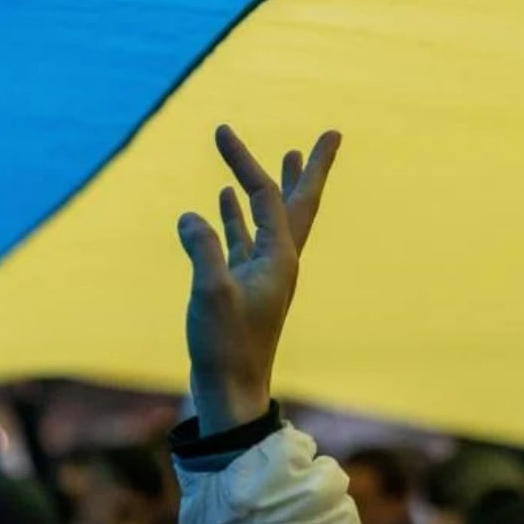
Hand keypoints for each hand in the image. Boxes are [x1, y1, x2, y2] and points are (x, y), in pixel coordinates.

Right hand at [177, 125, 341, 435]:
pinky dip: (237, 217)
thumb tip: (190, 217)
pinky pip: (245, 240)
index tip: (221, 131)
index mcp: (281, 259)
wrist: (231, 392)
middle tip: (332, 136)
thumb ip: (202, 251)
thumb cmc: (225, 348)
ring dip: (275, 187)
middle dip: (311, 169)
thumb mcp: (210, 295)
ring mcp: (263, 274)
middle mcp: (280, 261)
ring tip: (286, 157)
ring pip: (273, 219)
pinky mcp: (243, 287)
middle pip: (299, 203)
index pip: (268, 198)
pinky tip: (222, 204)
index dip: (245, 163)